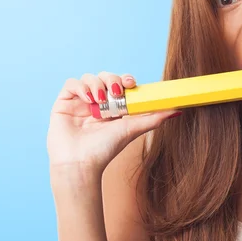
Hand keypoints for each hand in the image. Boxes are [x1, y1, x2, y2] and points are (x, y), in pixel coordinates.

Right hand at [47, 71, 181, 174]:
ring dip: (97, 84)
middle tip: (116, 92)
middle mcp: (97, 103)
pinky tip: (88, 99)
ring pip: (89, 78)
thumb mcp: (132, 130)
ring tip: (100, 100)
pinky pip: (72, 83)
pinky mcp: (64, 103)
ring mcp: (81, 102)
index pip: (121, 84)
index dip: (126, 80)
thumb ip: (153, 119)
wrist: (81, 163)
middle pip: (106, 77)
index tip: (131, 84)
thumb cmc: (105, 150)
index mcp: (114, 108)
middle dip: (113, 80)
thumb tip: (177, 111)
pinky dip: (81, 86)